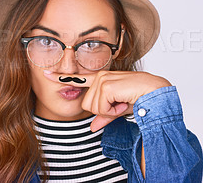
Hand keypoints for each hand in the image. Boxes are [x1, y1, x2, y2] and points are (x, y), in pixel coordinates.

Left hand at [43, 70, 170, 131]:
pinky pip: (101, 108)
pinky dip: (113, 110)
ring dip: (109, 110)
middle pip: (87, 104)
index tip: (46, 74)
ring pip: (93, 107)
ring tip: (123, 101)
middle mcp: (100, 76)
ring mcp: (103, 79)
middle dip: (103, 111)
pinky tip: (123, 101)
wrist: (156, 90)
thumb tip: (92, 128)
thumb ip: (104, 116)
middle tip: (120, 104)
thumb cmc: (141, 95)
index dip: (61, 77)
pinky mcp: (106, 85)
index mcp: (102, 79)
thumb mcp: (118, 108)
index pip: (78, 79)